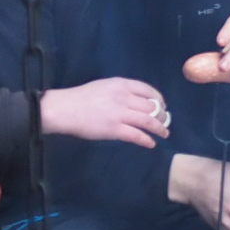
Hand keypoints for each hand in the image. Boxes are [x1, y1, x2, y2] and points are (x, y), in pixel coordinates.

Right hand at [41, 77, 170, 146]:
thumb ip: (120, 91)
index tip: (163, 106)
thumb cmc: (81, 98)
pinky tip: (151, 144)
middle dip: (161, 116)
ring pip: (148, 121)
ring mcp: (120, 114)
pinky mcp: (115, 129)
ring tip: (164, 134)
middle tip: (164, 122)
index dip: (159, 99)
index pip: (148, 90)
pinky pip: (137, 135)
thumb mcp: (104, 86)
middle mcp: (124, 97)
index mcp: (121, 84)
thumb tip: (136, 101)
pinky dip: (147, 140)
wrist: (64, 109)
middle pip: (151, 107)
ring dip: (160, 129)